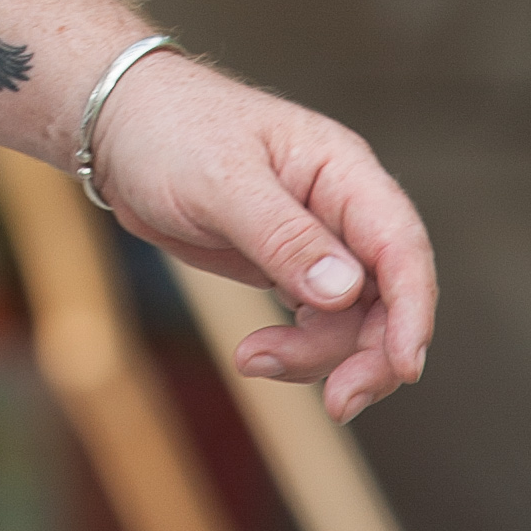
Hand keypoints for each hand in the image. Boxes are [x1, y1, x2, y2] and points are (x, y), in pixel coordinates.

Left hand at [85, 50, 434, 422]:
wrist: (118, 128)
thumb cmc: (169, 130)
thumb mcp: (221, 180)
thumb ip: (283, 235)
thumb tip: (345, 290)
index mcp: (342, 171)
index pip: (400, 245)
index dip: (413, 309)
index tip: (404, 366)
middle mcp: (341, 208)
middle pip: (387, 296)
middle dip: (368, 353)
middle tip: (338, 403)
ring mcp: (317, 241)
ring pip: (351, 320)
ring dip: (316, 355)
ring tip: (251, 360)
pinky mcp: (286, 266)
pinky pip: (316, 323)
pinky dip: (295, 350)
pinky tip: (251, 356)